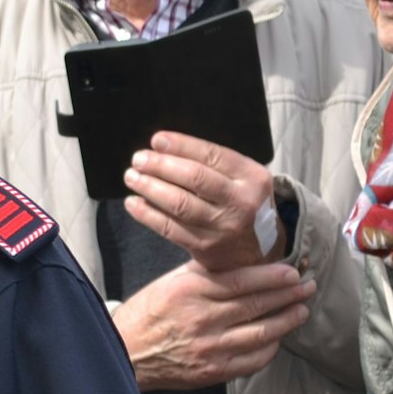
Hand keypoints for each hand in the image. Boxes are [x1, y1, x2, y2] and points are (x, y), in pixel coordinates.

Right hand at [112, 261, 314, 391]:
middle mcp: (202, 318)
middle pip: (258, 304)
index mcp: (190, 291)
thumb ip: (204, 273)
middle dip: (289, 294)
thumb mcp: (169, 283)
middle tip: (308, 286)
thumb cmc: (148, 315)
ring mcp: (210, 347)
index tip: (293, 271)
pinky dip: (270, 347)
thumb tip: (241, 260)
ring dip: (287, 320)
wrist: (126, 353)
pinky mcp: (214, 371)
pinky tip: (278, 338)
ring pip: (262, 332)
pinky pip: (253, 359)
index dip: (273, 276)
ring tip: (301, 310)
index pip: (242, 280)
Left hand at [123, 131, 280, 271]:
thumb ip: (213, 164)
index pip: (213, 155)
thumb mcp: (243, 180)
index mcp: (252, 177)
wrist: (260, 253)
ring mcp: (223, 227)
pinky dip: (147, 214)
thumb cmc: (242, 205)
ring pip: (180, 204)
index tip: (156, 140)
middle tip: (138, 158)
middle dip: (161, 165)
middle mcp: (241, 202)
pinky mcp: (206, 248)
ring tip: (131, 177)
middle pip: (195, 178)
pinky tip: (133, 203)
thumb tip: (163, 147)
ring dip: (150, 188)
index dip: (182, 145)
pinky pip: (170, 228)